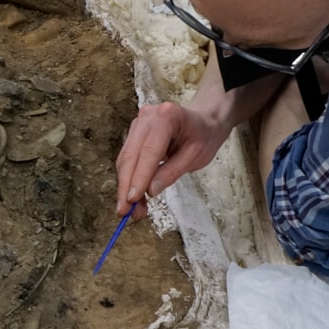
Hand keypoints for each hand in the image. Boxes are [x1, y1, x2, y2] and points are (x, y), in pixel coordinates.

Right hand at [114, 101, 231, 218]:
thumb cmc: (203, 137)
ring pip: (125, 158)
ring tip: (132, 209)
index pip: (148, 151)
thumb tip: (149, 191)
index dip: (138, 177)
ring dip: (126, 185)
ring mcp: (138, 122)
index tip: (132, 199)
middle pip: (131, 155)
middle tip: (125, 211)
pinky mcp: (134, 132)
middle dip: (126, 186)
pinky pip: (127, 157)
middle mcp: (148, 116)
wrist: (204, 122)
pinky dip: (129, 178)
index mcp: (167, 116)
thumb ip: (172, 172)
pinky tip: (133, 196)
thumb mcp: (195, 157)